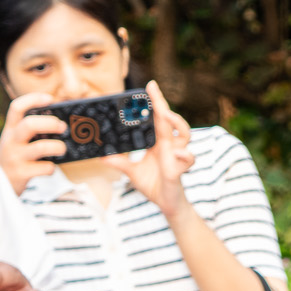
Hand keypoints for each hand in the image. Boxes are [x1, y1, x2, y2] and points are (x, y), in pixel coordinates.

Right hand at [0, 93, 65, 194]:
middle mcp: (11, 141)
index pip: (16, 107)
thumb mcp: (15, 142)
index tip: (50, 98)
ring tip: (62, 149)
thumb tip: (61, 125)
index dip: (33, 99)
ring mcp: (15, 158)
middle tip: (63, 127)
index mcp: (10, 130)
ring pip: (41, 147)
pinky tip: (49, 169)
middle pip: (30, 124)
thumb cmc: (13, 159)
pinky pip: (44, 168)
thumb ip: (30, 132)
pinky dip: (51, 168)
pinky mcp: (21, 174)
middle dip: (50, 123)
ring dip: (58, 147)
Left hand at [107, 81, 195, 218]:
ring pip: (184, 135)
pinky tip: (178, 154)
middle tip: (153, 88)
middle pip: (169, 120)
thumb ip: (120, 162)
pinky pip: (188, 159)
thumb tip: (102, 156)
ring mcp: (176, 156)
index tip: (149, 86)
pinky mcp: (179, 170)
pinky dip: (184, 155)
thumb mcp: (132, 172)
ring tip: (166, 115)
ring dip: (177, 123)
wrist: (166, 204)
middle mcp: (169, 146)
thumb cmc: (154, 184)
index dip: (155, 102)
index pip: (158, 118)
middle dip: (162, 103)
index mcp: (159, 143)